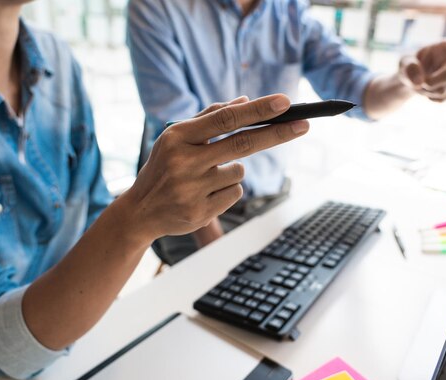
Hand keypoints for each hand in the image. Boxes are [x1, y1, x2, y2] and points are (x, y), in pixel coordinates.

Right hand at [122, 94, 308, 242]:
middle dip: (277, 133)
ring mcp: (192, 189)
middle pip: (243, 144)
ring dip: (233, 171)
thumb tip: (244, 101)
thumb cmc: (163, 167)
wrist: (140, 211)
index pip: (225, 119)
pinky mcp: (201, 212)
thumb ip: (209, 118)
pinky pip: (235, 194)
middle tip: (305, 125)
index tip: (284, 102)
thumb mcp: (176, 138)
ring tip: (205, 178)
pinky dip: (227, 191)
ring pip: (239, 172)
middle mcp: (184, 162)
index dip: (257, 110)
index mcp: (177, 136)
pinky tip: (205, 194)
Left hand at [399, 37, 445, 101]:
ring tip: (421, 83)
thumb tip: (420, 82)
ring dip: (427, 90)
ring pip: (443, 89)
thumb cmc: (410, 66)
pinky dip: (429, 98)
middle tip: (420, 84)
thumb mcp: (404, 64)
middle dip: (435, 81)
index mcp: (444, 48)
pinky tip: (428, 91)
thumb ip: (409, 68)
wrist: (412, 80)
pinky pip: (441, 99)